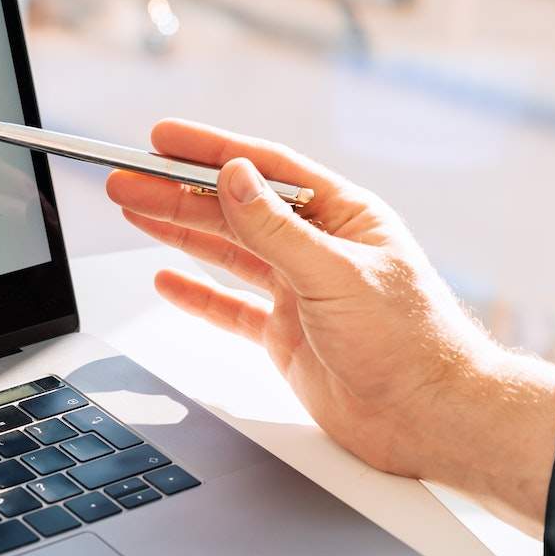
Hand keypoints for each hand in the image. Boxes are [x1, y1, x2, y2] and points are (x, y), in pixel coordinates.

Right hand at [108, 120, 554, 530]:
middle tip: (125, 181)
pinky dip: (197, 294)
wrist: (430, 417)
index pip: (266, 170)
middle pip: (235, 210)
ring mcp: (300, 292)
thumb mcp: (336, 274)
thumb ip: (277, 228)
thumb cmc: (411, 342)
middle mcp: (319, 248)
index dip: (210, 151)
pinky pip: (231, 307)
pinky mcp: (287, 336)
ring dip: (178, 234)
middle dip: (176, 194)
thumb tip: (234, 177)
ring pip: (227, 253)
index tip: (162, 138)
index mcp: (343, 216)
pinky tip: (166, 279)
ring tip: (132, 212)